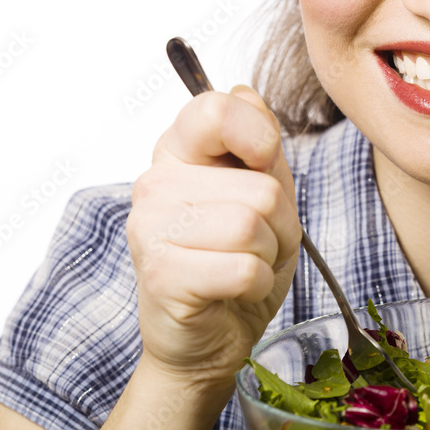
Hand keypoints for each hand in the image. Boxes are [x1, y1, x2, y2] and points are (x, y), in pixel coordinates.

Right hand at [127, 86, 300, 390]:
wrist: (210, 336)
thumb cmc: (238, 260)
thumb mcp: (266, 195)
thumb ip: (261, 146)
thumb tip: (246, 93)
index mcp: (179, 151)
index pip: (214, 108)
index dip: (257, 135)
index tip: (262, 162)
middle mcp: (156, 181)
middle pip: (261, 186)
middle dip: (278, 223)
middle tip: (252, 243)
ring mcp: (151, 226)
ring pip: (254, 226)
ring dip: (267, 254)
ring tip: (241, 265)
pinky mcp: (159, 273)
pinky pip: (244, 268)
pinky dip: (255, 284)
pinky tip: (232, 290)